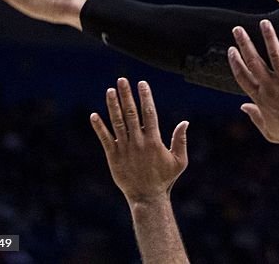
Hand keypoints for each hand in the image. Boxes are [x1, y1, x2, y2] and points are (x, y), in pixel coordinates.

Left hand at [90, 78, 188, 203]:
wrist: (146, 197)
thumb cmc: (165, 179)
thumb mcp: (179, 161)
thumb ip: (180, 140)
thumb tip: (185, 122)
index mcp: (154, 140)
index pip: (149, 113)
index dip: (145, 97)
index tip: (142, 83)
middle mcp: (138, 142)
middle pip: (131, 113)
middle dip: (127, 95)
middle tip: (122, 80)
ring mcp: (124, 149)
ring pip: (117, 122)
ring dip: (113, 106)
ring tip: (110, 91)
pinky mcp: (113, 156)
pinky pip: (105, 138)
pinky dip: (99, 127)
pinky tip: (94, 115)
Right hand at [227, 22, 278, 148]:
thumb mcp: (267, 129)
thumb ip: (254, 116)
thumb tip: (243, 107)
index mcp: (260, 98)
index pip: (242, 76)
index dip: (235, 62)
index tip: (231, 49)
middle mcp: (270, 88)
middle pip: (253, 61)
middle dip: (244, 44)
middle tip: (238, 29)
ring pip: (275, 54)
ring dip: (268, 37)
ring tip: (264, 22)